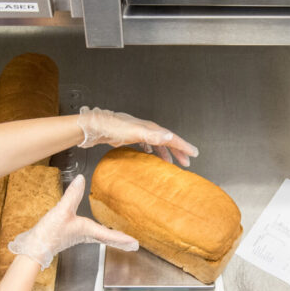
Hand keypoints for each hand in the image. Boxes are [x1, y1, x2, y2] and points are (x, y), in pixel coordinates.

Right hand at [8, 174, 137, 267]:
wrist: (33, 248)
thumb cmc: (48, 233)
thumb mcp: (61, 211)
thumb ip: (72, 195)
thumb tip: (81, 179)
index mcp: (86, 231)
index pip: (108, 235)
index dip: (122, 238)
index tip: (135, 243)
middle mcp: (84, 235)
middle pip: (106, 239)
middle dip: (119, 242)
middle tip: (132, 246)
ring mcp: (77, 236)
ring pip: (99, 237)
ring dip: (111, 239)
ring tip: (121, 240)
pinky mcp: (69, 235)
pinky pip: (90, 235)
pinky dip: (98, 234)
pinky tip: (95, 231)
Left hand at [76, 106, 198, 166]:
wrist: (95, 127)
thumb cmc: (112, 128)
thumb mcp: (135, 132)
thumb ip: (152, 135)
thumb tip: (170, 137)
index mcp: (151, 128)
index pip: (171, 138)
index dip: (183, 146)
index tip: (194, 153)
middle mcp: (147, 129)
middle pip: (167, 141)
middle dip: (178, 151)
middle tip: (187, 162)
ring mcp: (139, 133)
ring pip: (158, 144)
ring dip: (166, 153)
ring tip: (172, 164)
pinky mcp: (131, 137)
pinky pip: (148, 145)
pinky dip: (153, 152)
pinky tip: (152, 157)